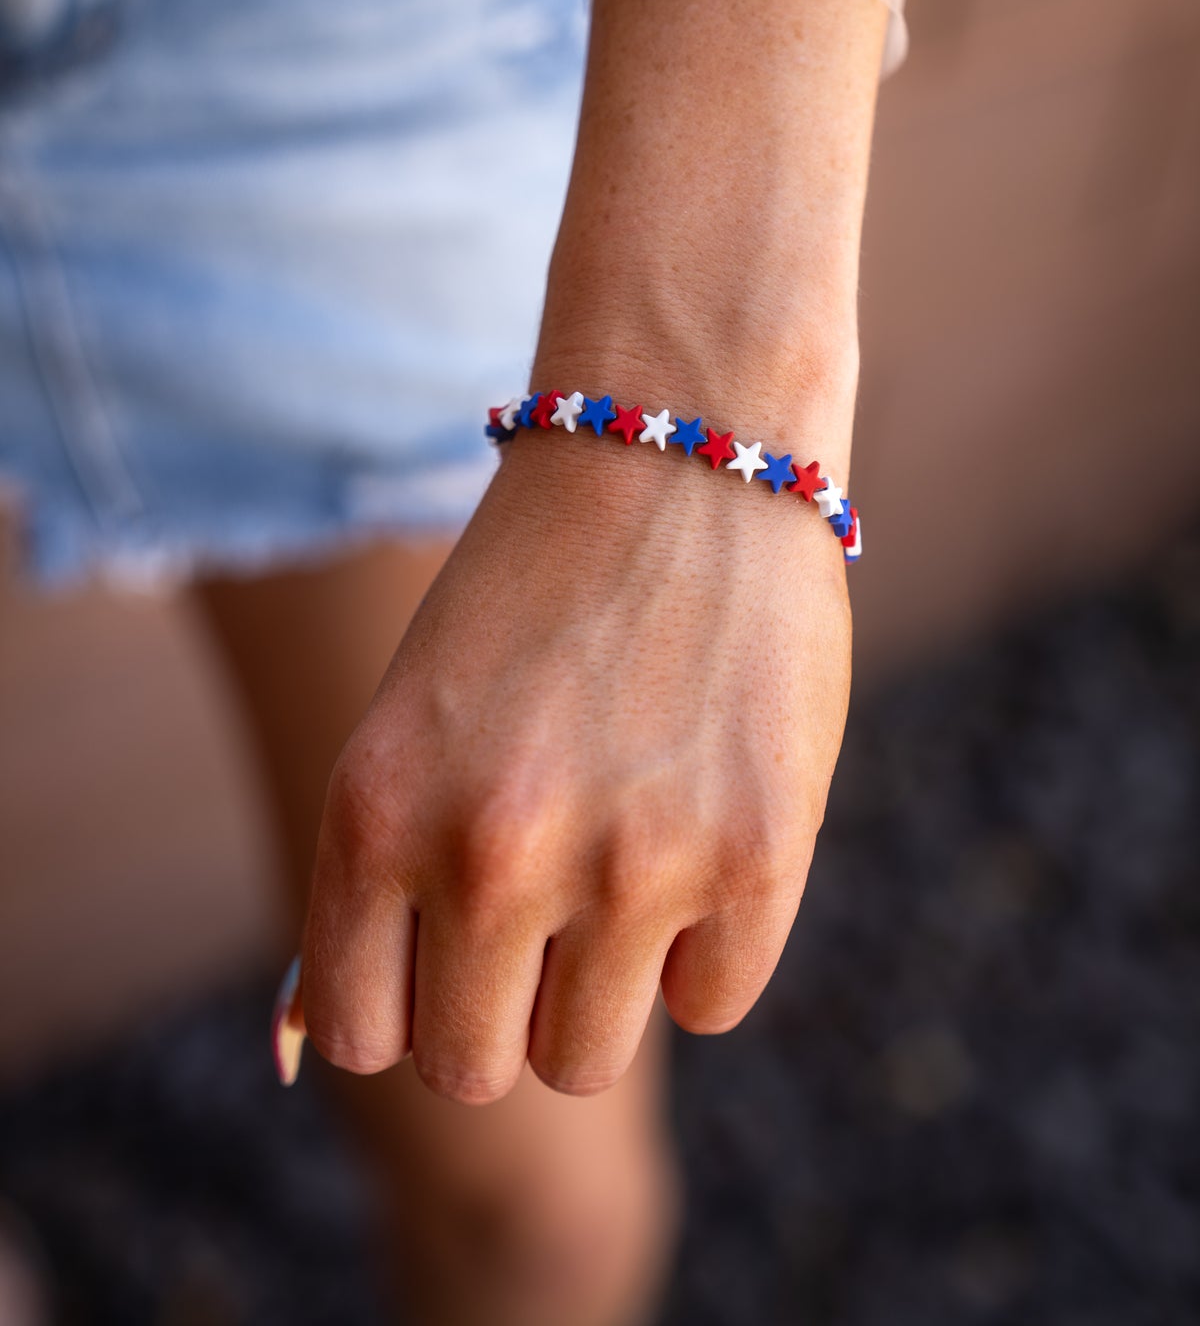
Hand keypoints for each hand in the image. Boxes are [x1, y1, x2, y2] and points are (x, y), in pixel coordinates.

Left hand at [298, 412, 851, 1102]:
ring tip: (624, 867)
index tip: (440, 950)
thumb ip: (373, 879)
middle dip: (501, 1007)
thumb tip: (306, 1048)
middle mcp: (490, 853)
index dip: (401, 1002)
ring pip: (586, 1061)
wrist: (679, 459)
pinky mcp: (755, 858)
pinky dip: (705, 950)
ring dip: (601, 991)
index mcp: (377, 810)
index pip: (354, 1035)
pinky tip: (702, 835)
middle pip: (472, 1068)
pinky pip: (711, 1007)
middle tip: (543, 910)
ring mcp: (630, 863)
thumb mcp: (409, 723)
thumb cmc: (530, 597)